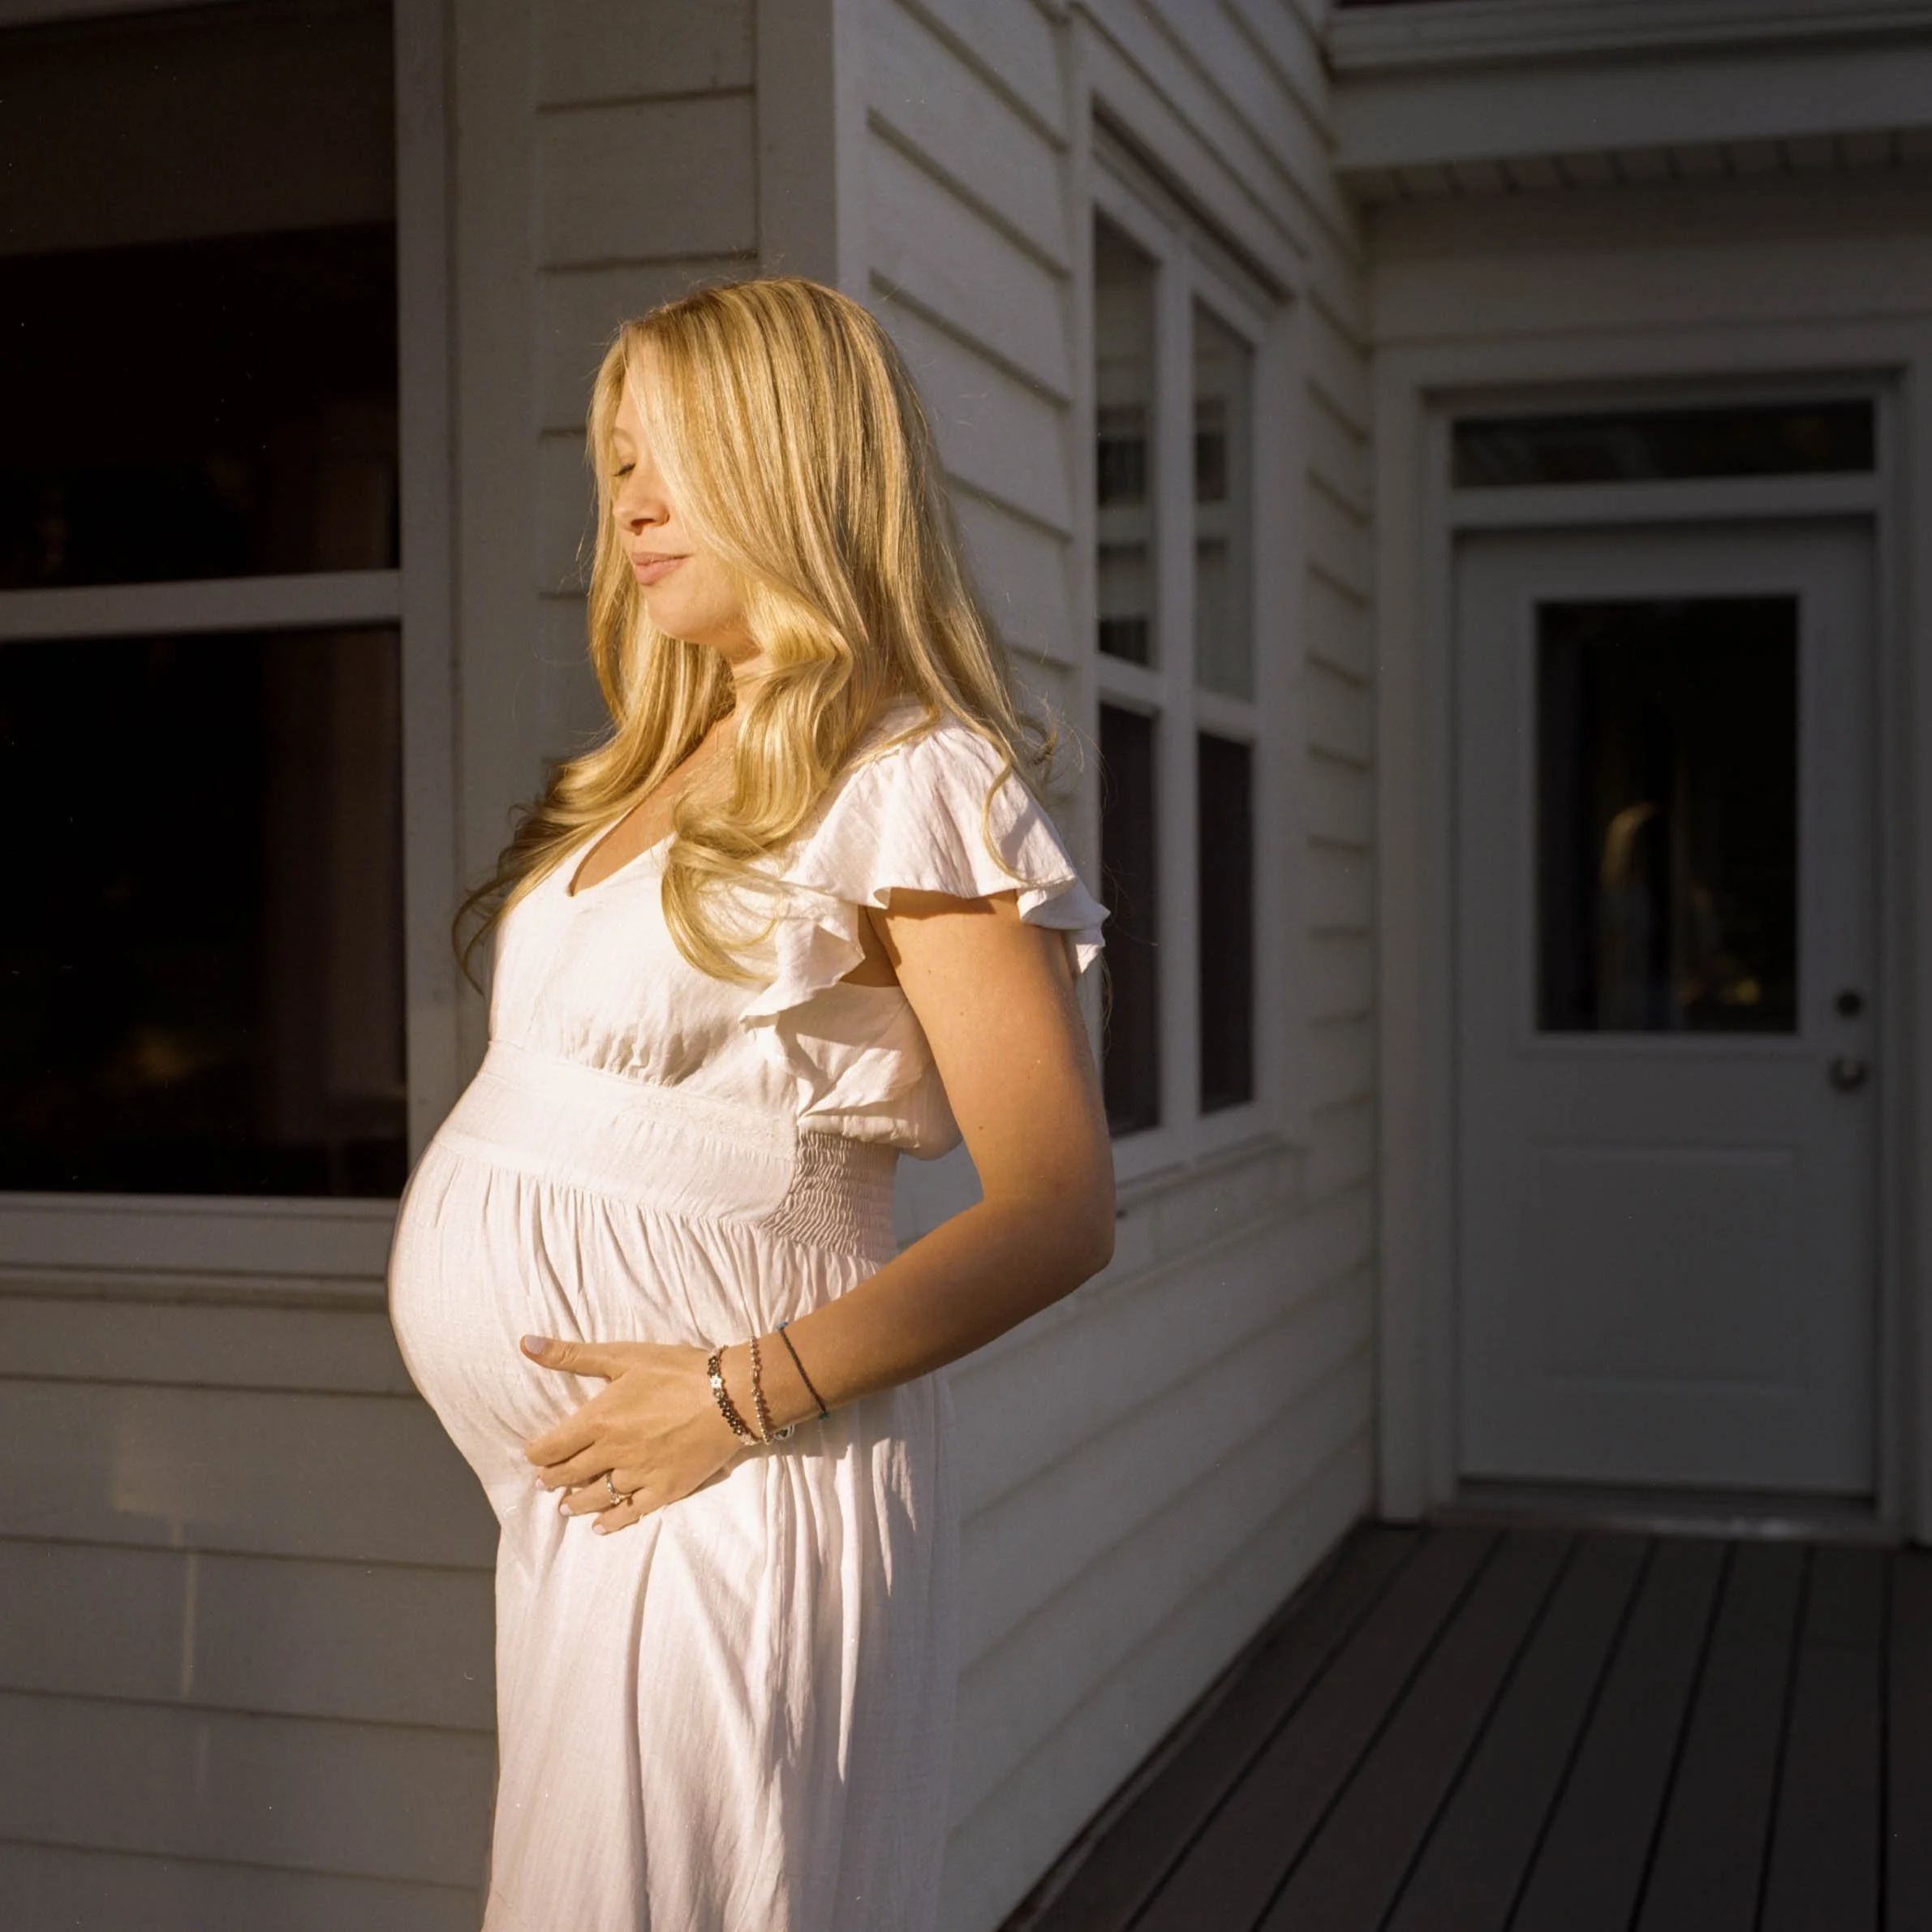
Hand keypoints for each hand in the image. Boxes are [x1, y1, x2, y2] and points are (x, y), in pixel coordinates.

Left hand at [521, 1335, 743, 1533]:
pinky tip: (601, 1526)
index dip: (538, 1453)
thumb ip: (572, 1354)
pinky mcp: (665, 1490)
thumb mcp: (624, 1355)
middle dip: (553, 1478)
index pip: (552, 1447)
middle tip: (544, 1482)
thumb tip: (526, 1344)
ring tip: (565, 1506)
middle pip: (570, 1473)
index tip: (534, 1455)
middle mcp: (612, 1454)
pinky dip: (612, 1521)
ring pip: (596, 1496)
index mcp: (598, 1422)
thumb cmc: (677, 1370)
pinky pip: (631, 1512)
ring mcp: (639, 1476)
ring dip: (576, 1502)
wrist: (731, 1396)